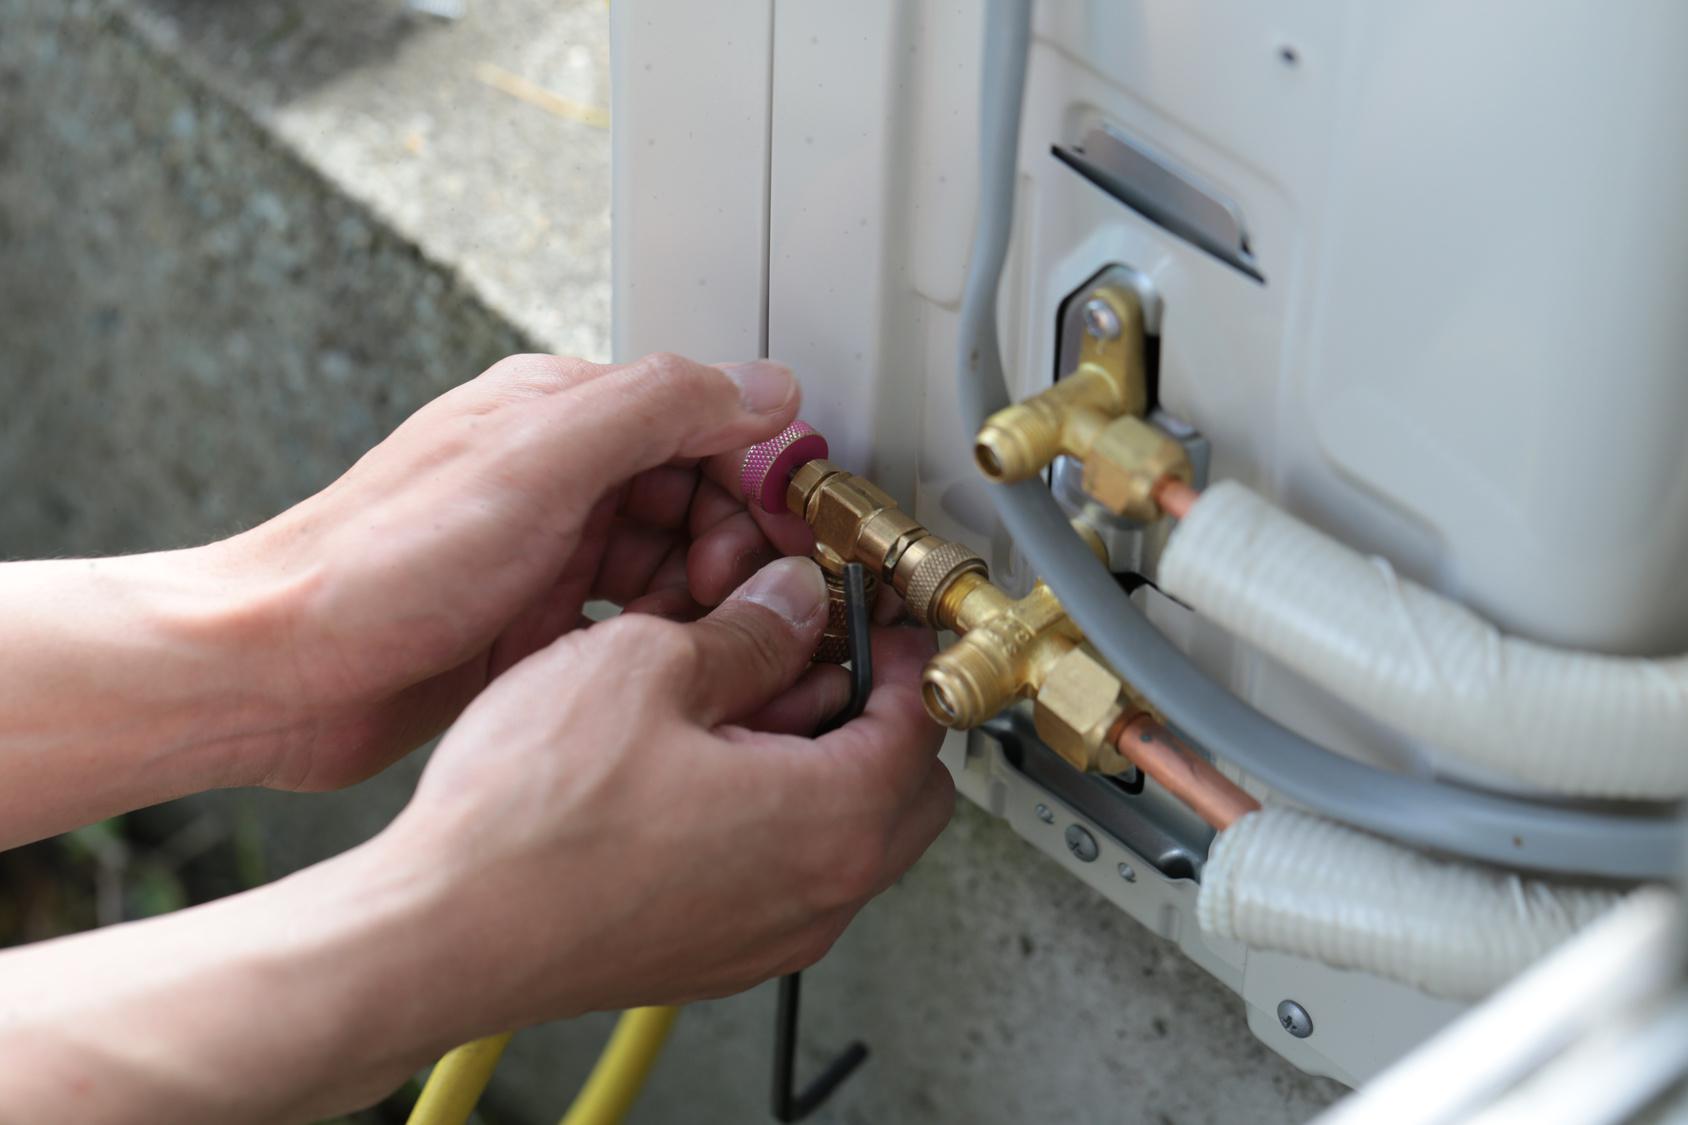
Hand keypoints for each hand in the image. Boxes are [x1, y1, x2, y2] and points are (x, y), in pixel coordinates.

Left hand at [216, 352, 815, 790]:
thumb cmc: (377, 565)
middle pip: (698, 497)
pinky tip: (646, 667)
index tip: (790, 541)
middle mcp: (558, 474)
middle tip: (744, 605)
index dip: (758, 481)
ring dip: (699, 603)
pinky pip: (630, 621)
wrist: (275, 672)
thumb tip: (765, 388)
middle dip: (733, 551)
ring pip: (671, 564)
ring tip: (696, 643)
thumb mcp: (536, 464)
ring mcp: (546, 549)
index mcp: (560, 412)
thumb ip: (657, 408)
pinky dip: (655, 642)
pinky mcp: (533, 620)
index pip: (704, 421)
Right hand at [377, 556, 952, 1027]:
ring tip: (737, 695)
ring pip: (843, 832)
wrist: (439, 933)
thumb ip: (747, 631)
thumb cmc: (529, 822)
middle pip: (904, 787)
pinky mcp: (715, 952)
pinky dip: (772, 811)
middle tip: (819, 648)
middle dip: (877, 708)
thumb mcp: (647, 666)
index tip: (878, 613)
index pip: (923, 721)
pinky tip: (695, 760)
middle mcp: (818, 897)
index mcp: (830, 822)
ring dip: (819, 758)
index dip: (905, 649)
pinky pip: (783, 871)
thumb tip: (788, 603)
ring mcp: (768, 937)